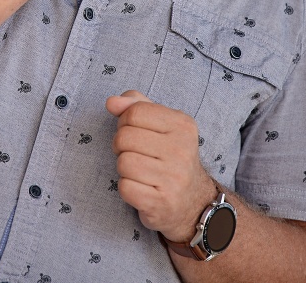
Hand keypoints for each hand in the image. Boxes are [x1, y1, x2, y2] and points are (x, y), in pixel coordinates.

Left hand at [106, 90, 218, 242]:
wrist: (193, 201)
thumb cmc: (170, 157)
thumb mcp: (161, 124)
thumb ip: (136, 105)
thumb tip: (111, 102)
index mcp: (182, 125)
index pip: (134, 112)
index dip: (125, 122)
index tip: (136, 134)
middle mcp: (182, 150)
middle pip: (124, 137)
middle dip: (121, 146)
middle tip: (137, 154)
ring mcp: (174, 178)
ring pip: (123, 163)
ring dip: (124, 168)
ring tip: (140, 172)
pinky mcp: (162, 202)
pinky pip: (125, 187)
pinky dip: (127, 188)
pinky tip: (143, 188)